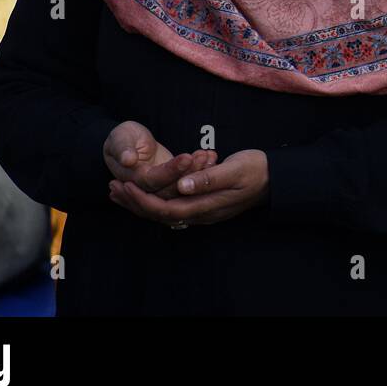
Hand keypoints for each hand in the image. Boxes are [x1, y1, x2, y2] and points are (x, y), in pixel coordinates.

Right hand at [103, 120, 215, 200]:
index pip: (154, 181)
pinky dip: (200, 171)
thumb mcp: (119, 139)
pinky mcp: (171, 183)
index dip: (171, 171)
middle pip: (171, 189)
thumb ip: (122, 149)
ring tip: (209, 155)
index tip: (187, 157)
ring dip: (197, 172)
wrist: (127, 142)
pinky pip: (186, 182)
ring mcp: (161, 188)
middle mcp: (148, 189)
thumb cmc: (122, 138)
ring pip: (182, 188)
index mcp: (134, 180)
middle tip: (203, 156)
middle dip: (190, 172)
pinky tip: (211, 157)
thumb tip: (128, 159)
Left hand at [109, 149, 268, 225]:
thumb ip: (208, 178)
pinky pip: (171, 208)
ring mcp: (202, 212)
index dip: (143, 200)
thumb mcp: (234, 169)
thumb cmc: (255, 170)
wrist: (275, 179)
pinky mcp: (202, 205)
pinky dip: (153, 200)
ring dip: (140, 203)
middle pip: (160, 215)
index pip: (166, 209)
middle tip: (112, 187)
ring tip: (119, 192)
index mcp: (206, 206)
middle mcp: (201, 214)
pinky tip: (144, 192)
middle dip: (134, 203)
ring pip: (163, 213)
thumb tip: (182, 185)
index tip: (126, 186)